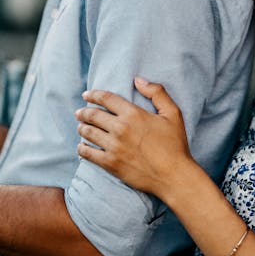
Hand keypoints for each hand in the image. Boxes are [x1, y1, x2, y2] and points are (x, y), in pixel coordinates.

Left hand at [76, 77, 195, 199]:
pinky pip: (88, 153)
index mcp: (133, 114)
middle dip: (83, 112)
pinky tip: (83, 146)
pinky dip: (82, 148)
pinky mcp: (110, 164)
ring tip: (81, 127)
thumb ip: (157, 92)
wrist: (173, 176)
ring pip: (88, 133)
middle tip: (79, 112)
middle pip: (93, 115)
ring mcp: (113, 147)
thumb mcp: (173, 113)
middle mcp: (120, 128)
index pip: (106, 99)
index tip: (87, 95)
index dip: (93, 95)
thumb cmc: (175, 144)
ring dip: (81, 128)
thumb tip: (138, 79)